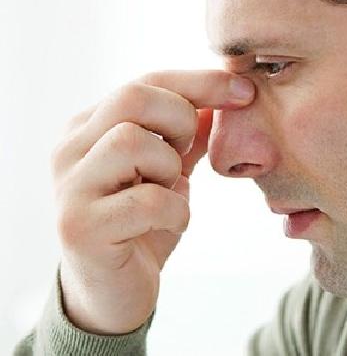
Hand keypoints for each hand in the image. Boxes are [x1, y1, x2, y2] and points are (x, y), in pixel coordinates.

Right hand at [50, 70, 254, 333]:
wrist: (113, 294)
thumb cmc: (142, 226)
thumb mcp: (169, 172)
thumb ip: (188, 136)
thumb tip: (226, 93)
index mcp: (89, 128)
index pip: (146, 82)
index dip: (200, 82)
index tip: (245, 90)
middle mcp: (70, 149)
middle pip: (132, 97)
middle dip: (181, 121)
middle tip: (187, 154)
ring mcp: (69, 187)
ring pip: (133, 141)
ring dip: (170, 169)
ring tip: (167, 192)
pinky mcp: (79, 227)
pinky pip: (147, 200)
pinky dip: (175, 212)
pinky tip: (168, 224)